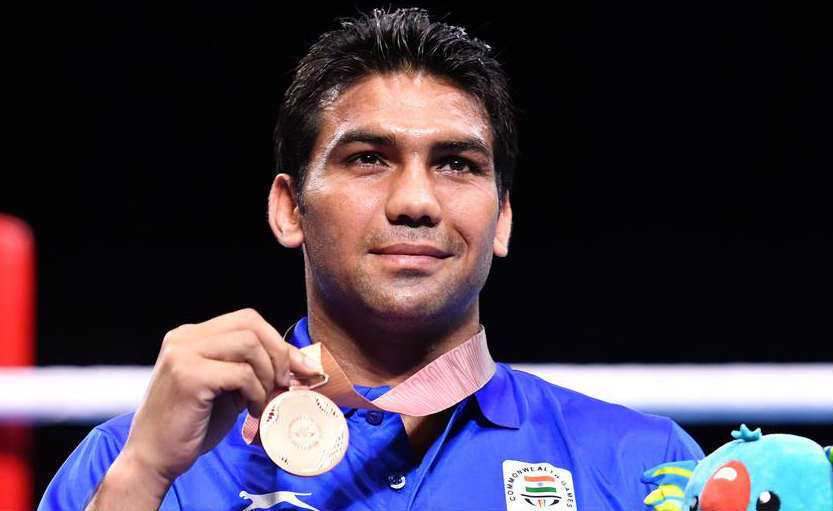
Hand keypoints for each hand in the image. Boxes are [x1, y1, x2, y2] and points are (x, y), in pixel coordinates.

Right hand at [89, 309, 318, 508]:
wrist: (153, 459)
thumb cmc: (192, 426)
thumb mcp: (227, 389)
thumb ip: (252, 368)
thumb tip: (299, 361)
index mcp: (191, 335)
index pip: (247, 320)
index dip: (278, 342)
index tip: (301, 368)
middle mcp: (184, 338)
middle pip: (251, 324)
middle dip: (279, 353)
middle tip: (284, 384)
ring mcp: (183, 354)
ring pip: (249, 344)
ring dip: (267, 374)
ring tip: (262, 400)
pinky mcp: (188, 376)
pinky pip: (241, 373)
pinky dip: (255, 393)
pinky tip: (250, 411)